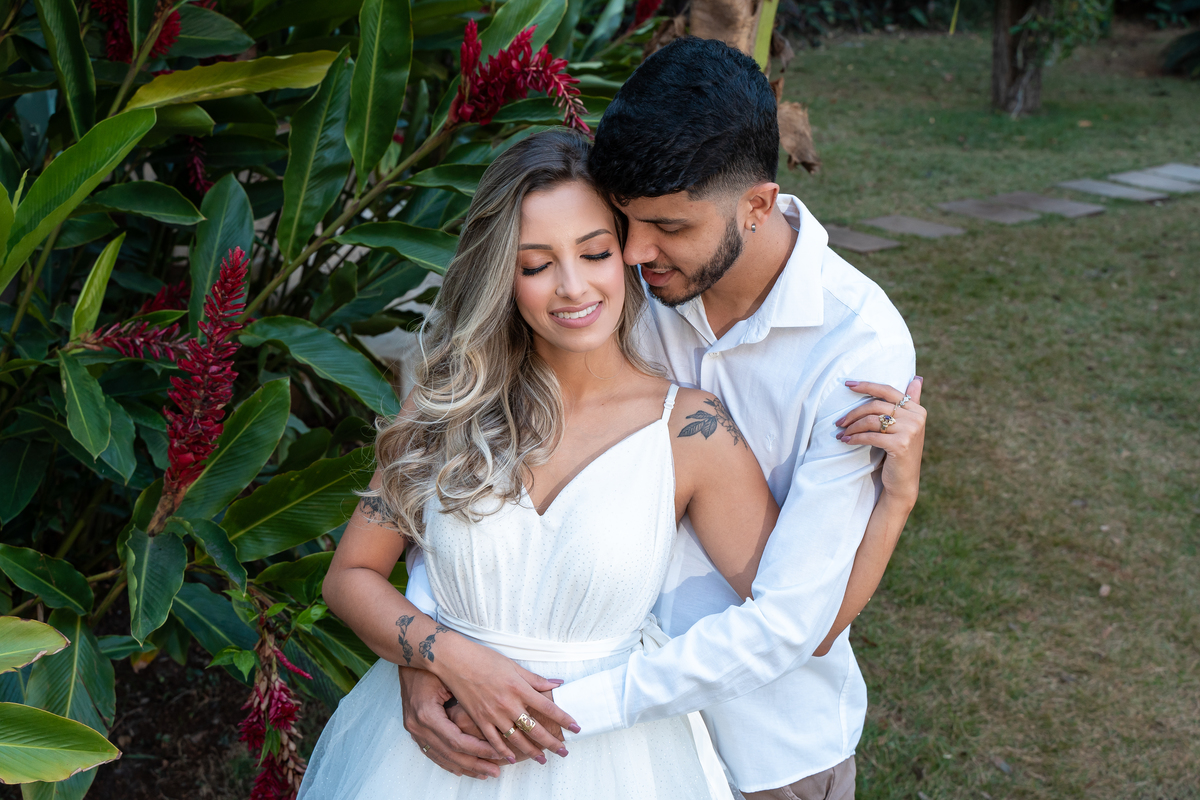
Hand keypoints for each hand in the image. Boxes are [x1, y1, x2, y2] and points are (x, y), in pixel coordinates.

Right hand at [398, 666, 501, 778]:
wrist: (413, 654)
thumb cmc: (436, 663)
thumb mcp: (452, 679)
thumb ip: (473, 701)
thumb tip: (502, 716)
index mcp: (427, 713)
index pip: (457, 740)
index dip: (479, 749)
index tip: (498, 754)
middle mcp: (418, 725)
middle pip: (450, 753)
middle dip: (474, 763)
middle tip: (495, 772)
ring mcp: (414, 730)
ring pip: (441, 756)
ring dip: (463, 766)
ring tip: (484, 773)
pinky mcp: (415, 730)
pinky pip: (432, 752)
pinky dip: (448, 762)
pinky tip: (461, 770)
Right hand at [428, 634, 577, 764]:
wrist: (456, 661)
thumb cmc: (485, 659)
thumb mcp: (513, 666)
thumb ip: (535, 679)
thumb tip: (557, 683)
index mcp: (519, 688)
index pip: (548, 706)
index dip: (564, 718)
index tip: (576, 727)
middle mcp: (509, 704)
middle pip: (535, 728)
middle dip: (552, 741)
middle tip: (564, 751)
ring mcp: (493, 714)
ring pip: (517, 738)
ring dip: (532, 751)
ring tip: (543, 759)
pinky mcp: (479, 719)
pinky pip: (494, 741)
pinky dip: (504, 752)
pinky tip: (513, 759)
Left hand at [836, 376, 925, 507]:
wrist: (903, 481)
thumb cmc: (900, 451)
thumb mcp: (907, 425)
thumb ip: (912, 401)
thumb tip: (918, 377)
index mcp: (917, 409)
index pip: (887, 391)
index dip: (866, 386)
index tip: (847, 384)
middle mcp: (916, 418)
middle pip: (876, 405)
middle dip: (853, 412)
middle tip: (839, 421)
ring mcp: (910, 431)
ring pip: (871, 421)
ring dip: (852, 427)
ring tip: (841, 432)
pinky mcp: (900, 445)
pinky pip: (870, 436)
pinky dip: (855, 438)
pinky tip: (846, 440)